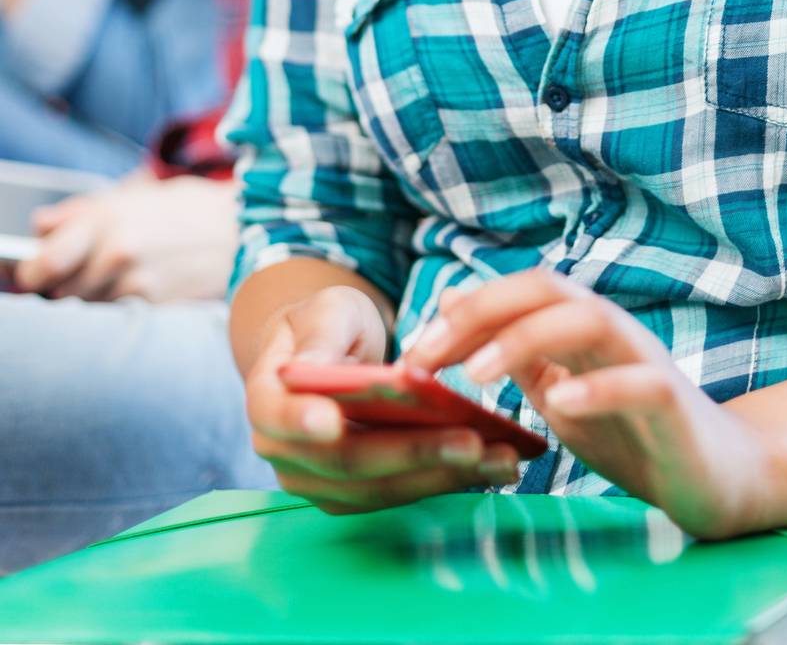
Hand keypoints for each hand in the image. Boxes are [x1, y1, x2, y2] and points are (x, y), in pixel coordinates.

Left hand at [14, 172, 235, 301]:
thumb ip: (79, 212)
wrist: (243, 230)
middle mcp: (118, 258)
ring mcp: (137, 289)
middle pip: (60, 294)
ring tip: (115, 276)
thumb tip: (41, 227)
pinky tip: (136, 290)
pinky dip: (118, 309)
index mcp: (106, 224)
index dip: (31, 271)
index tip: (34, 269)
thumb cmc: (184, 209)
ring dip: (91, 298)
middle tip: (80, 269)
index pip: (41, 265)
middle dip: (63, 284)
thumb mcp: (129, 197)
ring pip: (86, 309)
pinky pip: (116, 318)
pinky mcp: (156, 312)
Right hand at [247, 286, 521, 514]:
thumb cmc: (327, 324)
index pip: (279, 418)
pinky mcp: (356, 494)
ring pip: (382, 487)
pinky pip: (402, 493)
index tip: (333, 423)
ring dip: (443, 475)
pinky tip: (490, 464)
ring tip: (501, 457)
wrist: (331, 352)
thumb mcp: (327, 311)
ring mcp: (321, 481)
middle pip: (348, 461)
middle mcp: (287, 453)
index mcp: (267, 400)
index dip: (303, 422)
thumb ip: (322, 336)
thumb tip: (314, 365)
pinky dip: (447, 480)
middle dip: (414, 452)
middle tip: (472, 441)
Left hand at [408, 268, 786, 538]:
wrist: (716, 479)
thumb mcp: (561, 395)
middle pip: (549, 290)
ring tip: (479, 374)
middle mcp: (614, 331)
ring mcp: (646, 361)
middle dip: (483, 313)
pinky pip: (640, 382)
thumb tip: (455, 314)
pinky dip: (598, 388)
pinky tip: (560, 406)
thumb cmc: (633, 434)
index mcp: (582, 328)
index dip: (467, 309)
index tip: (416, 346)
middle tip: (428, 354)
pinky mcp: (675, 403)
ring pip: (590, 320)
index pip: (521, 292)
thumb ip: (518, 359)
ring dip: (528, 339)